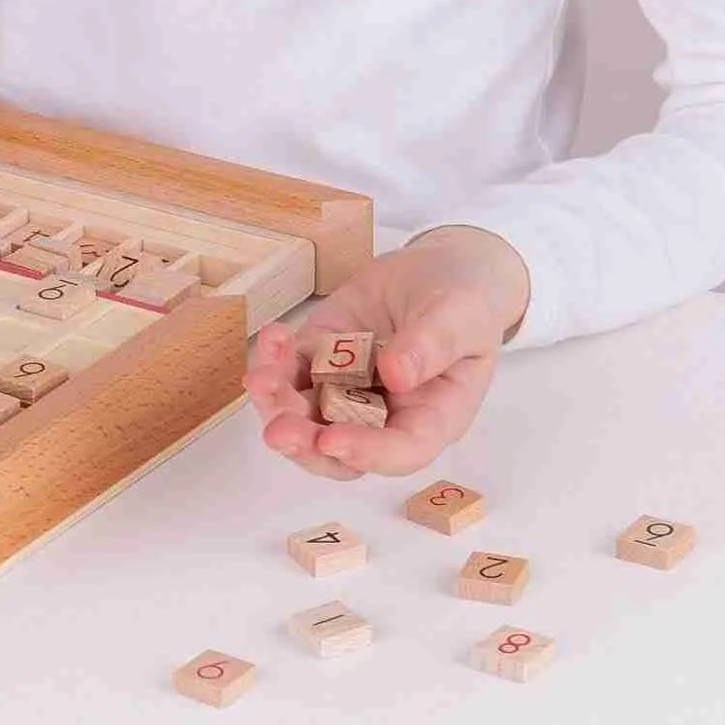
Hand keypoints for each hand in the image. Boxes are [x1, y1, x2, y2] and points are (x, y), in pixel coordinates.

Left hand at [244, 225, 529, 480]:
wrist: (434, 271)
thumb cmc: (463, 303)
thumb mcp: (459, 317)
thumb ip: (432, 345)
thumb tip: (396, 376)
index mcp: (430, 417)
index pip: (400, 451)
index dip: (366, 453)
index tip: (332, 441)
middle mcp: (382, 414)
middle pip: (340, 450)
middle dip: (306, 444)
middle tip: (278, 430)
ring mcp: (345, 387)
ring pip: (306, 416)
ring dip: (279, 404)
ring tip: (261, 378)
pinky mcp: (319, 357)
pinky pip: (291, 370)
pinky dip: (274, 361)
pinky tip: (274, 337)